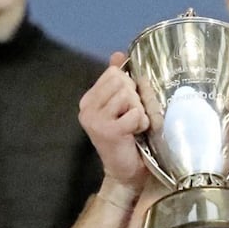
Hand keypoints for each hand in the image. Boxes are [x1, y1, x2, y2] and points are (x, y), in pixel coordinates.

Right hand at [78, 53, 148, 185]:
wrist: (126, 173)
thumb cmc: (127, 139)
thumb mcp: (122, 106)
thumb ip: (119, 81)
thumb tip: (118, 54)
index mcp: (88, 100)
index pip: (113, 73)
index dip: (128, 86)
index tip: (128, 106)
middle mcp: (87, 108)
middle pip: (122, 82)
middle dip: (135, 98)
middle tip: (133, 118)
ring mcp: (95, 120)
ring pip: (128, 95)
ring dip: (139, 111)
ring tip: (134, 126)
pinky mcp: (108, 131)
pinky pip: (134, 113)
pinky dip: (141, 123)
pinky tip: (135, 134)